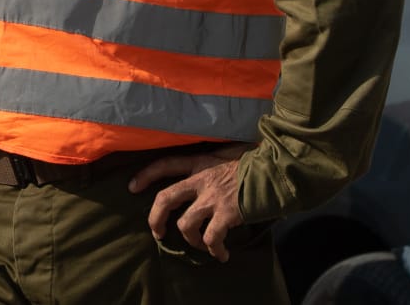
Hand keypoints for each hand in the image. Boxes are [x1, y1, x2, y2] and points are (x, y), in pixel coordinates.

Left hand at [128, 144, 249, 261]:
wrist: (277, 170)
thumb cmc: (256, 161)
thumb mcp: (228, 154)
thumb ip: (214, 162)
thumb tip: (211, 168)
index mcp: (200, 162)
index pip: (165, 164)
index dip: (146, 175)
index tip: (132, 187)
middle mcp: (202, 179)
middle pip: (165, 198)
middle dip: (156, 219)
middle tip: (157, 232)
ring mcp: (213, 198)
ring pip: (186, 225)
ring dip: (192, 240)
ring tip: (202, 245)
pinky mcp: (227, 214)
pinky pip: (212, 238)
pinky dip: (215, 250)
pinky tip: (222, 255)